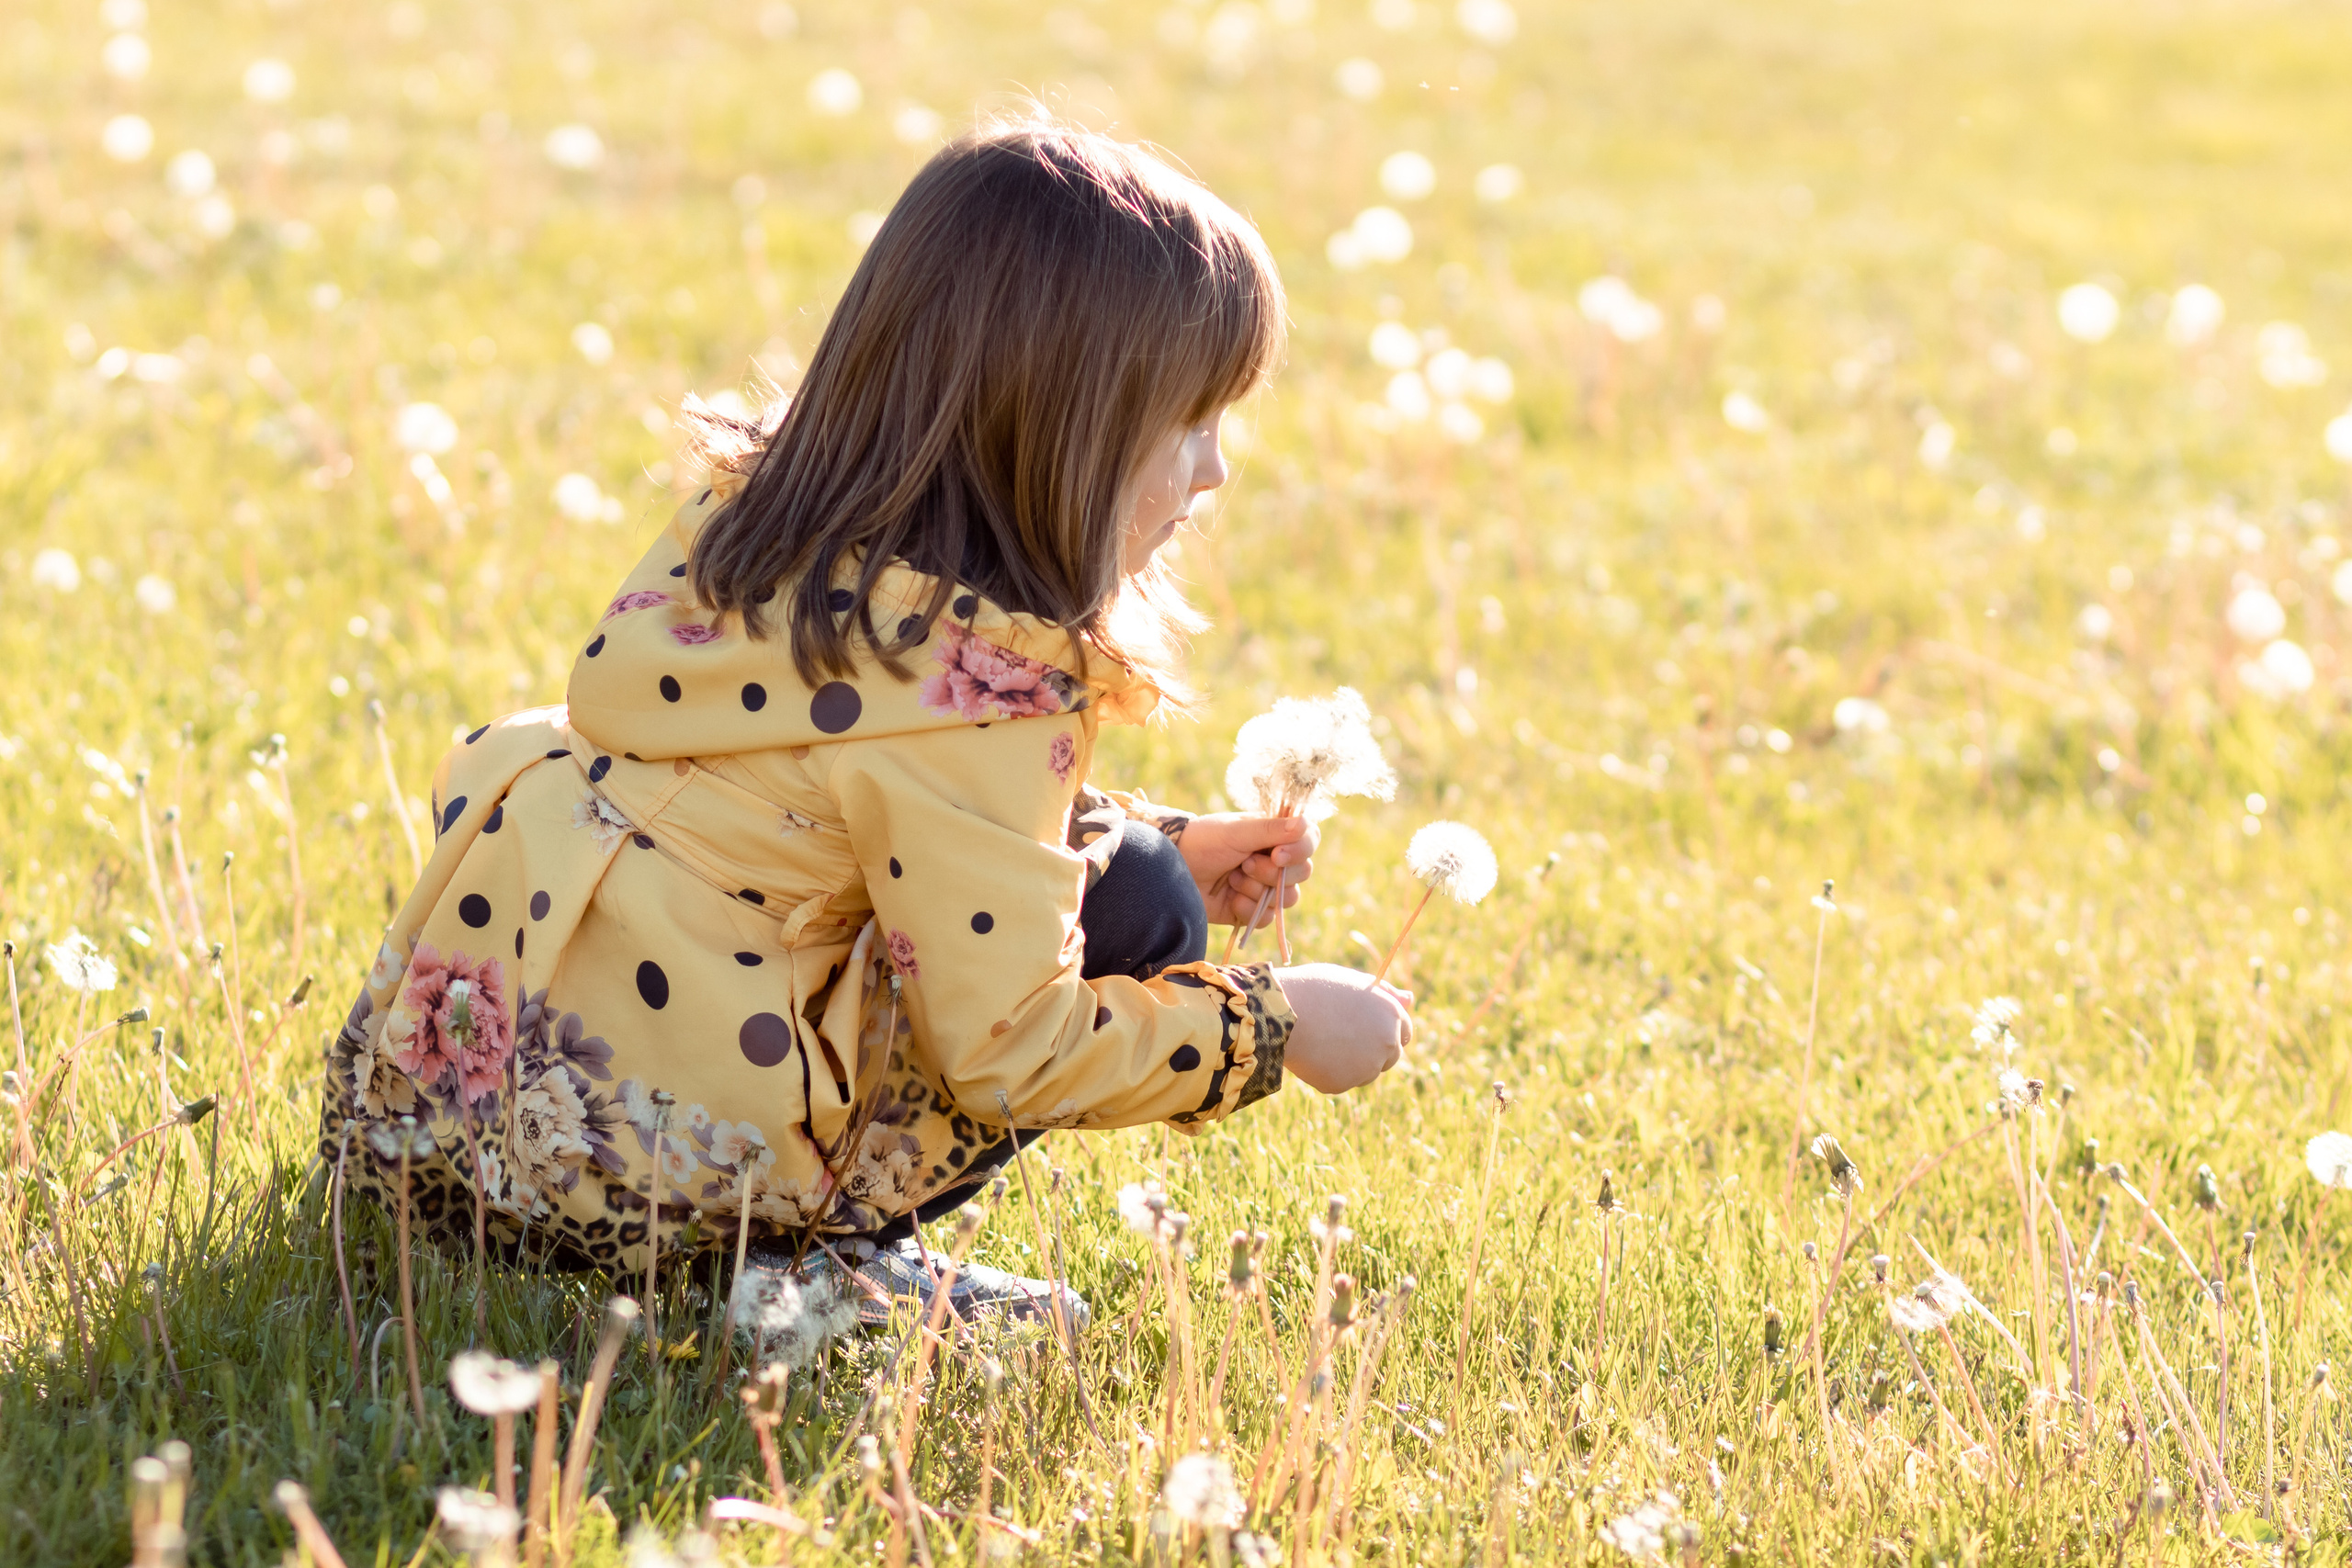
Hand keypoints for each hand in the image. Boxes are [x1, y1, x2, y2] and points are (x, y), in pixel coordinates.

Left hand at [1177, 813, 1317, 929]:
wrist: (1172, 872)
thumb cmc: (1203, 842)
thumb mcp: (1236, 832)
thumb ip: (1271, 829)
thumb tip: (1305, 823)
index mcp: (1275, 835)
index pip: (1309, 840)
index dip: (1301, 850)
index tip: (1278, 855)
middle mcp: (1275, 860)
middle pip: (1303, 873)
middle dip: (1272, 873)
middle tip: (1244, 864)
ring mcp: (1265, 887)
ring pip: (1287, 898)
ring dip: (1258, 890)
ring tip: (1232, 879)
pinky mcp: (1252, 910)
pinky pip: (1267, 918)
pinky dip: (1247, 908)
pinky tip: (1229, 898)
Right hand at [1274, 963, 1413, 1093]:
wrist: (1278, 1010)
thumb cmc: (1315, 988)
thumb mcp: (1353, 982)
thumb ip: (1385, 994)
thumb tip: (1410, 999)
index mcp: (1392, 1015)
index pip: (1404, 1032)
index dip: (1385, 1030)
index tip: (1366, 1028)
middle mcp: (1386, 1045)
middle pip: (1390, 1057)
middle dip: (1373, 1050)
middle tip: (1342, 1035)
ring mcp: (1365, 1068)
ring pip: (1365, 1072)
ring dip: (1352, 1063)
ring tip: (1324, 1040)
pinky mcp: (1341, 1085)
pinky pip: (1340, 1081)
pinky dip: (1329, 1072)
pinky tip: (1312, 1053)